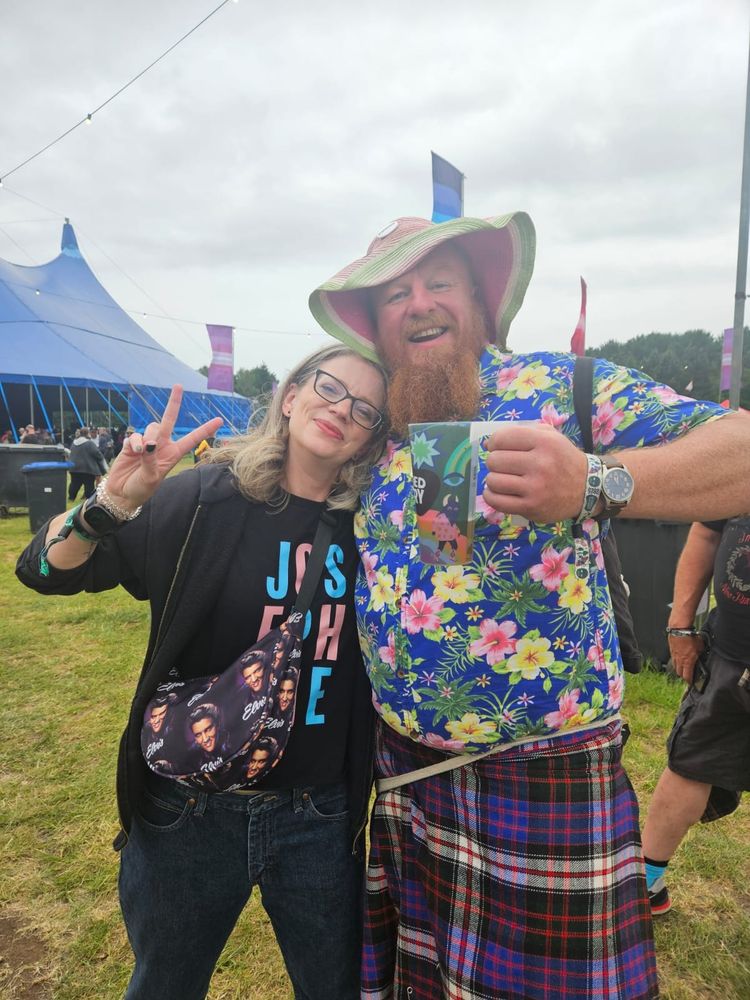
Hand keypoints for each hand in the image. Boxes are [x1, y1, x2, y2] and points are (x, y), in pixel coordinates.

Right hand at [105, 386, 222, 511]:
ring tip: (142, 452)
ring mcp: (147, 443)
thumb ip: (150, 460)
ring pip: (151, 427)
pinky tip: (133, 452)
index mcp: (173, 454)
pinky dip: (134, 443)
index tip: (220, 420)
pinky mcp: (133, 444)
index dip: (205, 429)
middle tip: (178, 386)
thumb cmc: (141, 489)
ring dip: (147, 436)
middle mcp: (162, 445)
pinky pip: (135, 435)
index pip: (192, 439)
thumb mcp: (150, 478)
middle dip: (174, 403)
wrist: (122, 493)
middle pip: (169, 420)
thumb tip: (148, 444)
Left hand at [483, 423, 588, 522]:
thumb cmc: (562, 459)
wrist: (586, 488)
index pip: (502, 438)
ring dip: (493, 479)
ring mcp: (535, 488)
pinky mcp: (531, 507)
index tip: (497, 448)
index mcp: (544, 442)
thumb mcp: (550, 436)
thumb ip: (521, 432)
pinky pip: (496, 501)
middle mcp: (540, 464)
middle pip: (494, 460)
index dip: (494, 442)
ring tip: (503, 479)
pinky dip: (491, 496)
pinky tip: (498, 492)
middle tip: (504, 466)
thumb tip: (488, 442)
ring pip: (493, 481)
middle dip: (495, 462)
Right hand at [668, 632, 703, 683]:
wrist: (679, 629)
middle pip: (679, 673)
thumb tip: (701, 655)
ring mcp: (674, 656)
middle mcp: (680, 660)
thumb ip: (700, 653)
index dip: (689, 681)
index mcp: (688, 662)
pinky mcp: (671, 650)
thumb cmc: (689, 636)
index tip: (691, 683)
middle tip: (687, 676)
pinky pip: (673, 659)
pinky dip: (676, 661)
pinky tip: (679, 658)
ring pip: (675, 666)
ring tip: (683, 668)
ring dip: (679, 669)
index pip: (687, 676)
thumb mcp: (700, 647)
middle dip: (683, 676)